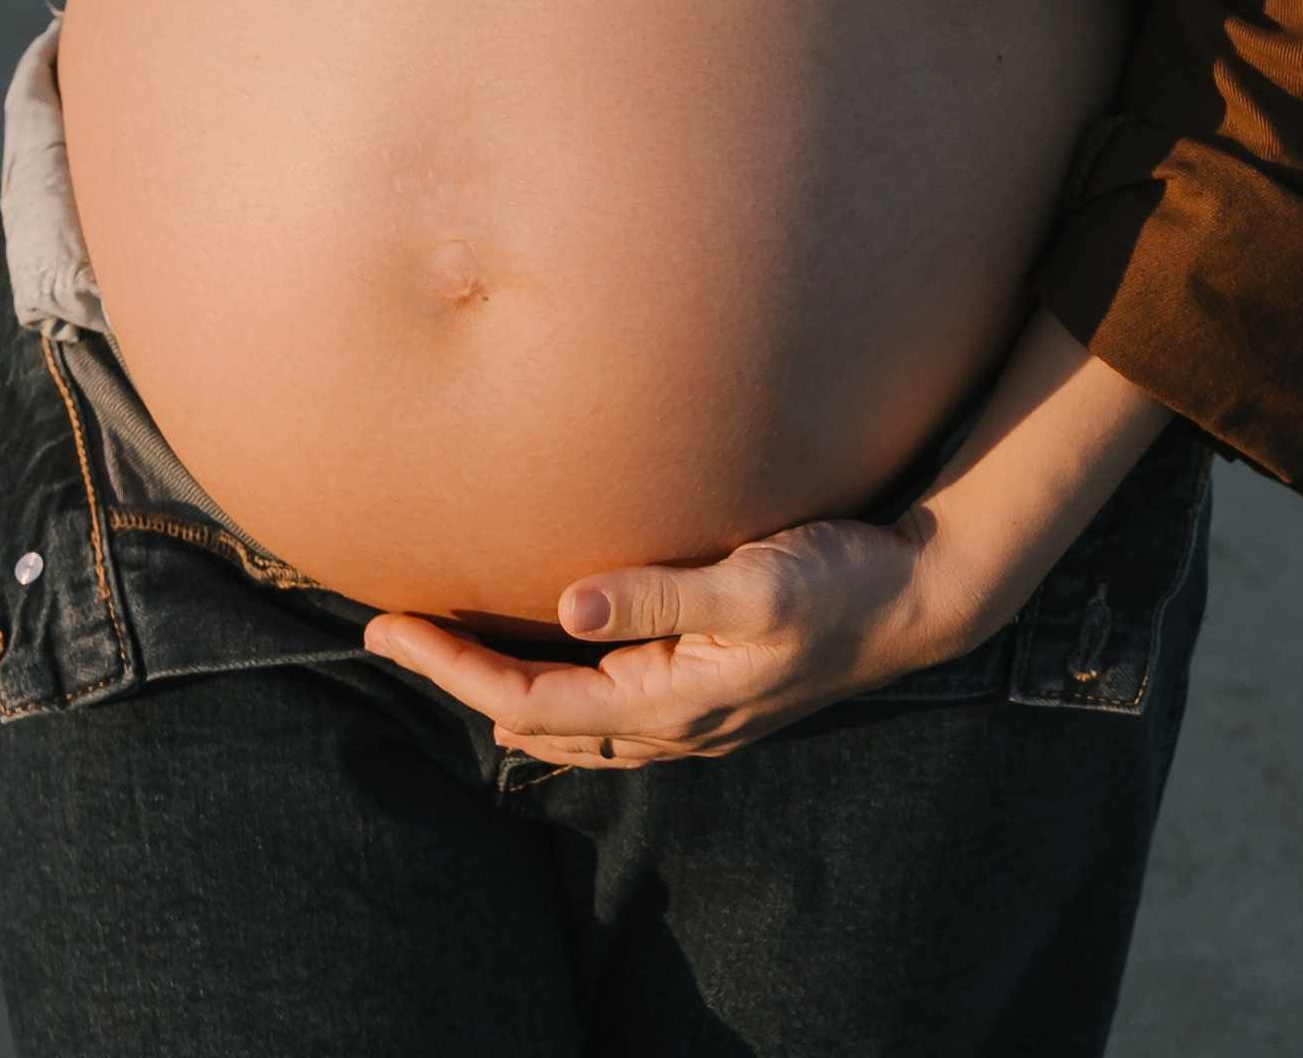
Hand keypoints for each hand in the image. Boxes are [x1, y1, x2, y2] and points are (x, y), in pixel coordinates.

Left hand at [359, 313, 1170, 771]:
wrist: (918, 598)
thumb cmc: (839, 580)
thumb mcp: (754, 581)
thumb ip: (663, 593)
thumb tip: (567, 609)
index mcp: (668, 702)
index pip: (529, 697)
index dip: (451, 667)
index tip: (385, 629)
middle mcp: (671, 721)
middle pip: (536, 717)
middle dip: (461, 680)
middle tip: (391, 633)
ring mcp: (691, 709)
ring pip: (570, 723)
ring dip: (504, 690)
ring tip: (449, 651)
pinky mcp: (709, 684)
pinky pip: (608, 707)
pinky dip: (558, 687)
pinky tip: (556, 656)